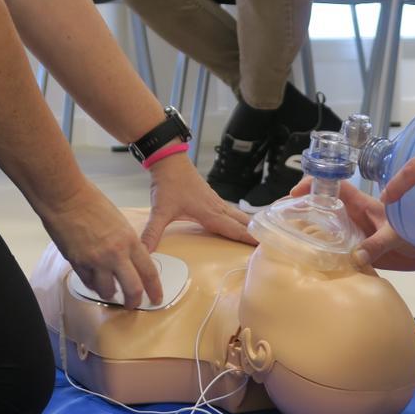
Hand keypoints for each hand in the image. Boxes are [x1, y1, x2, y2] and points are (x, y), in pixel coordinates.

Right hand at [39, 181, 162, 306]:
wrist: (66, 198)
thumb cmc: (92, 203)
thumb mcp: (119, 222)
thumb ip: (126, 244)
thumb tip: (129, 262)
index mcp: (130, 241)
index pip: (149, 272)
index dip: (155, 289)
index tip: (157, 298)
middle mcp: (115, 254)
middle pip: (133, 289)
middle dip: (134, 301)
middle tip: (132, 305)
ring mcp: (95, 261)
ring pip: (107, 291)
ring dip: (109, 294)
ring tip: (109, 291)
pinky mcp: (78, 263)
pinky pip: (88, 283)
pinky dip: (93, 285)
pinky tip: (94, 281)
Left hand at [141, 154, 255, 249]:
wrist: (169, 160)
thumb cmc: (168, 184)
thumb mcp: (160, 211)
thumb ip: (152, 233)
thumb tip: (144, 253)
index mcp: (210, 214)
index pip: (234, 230)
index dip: (249, 239)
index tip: (265, 247)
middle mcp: (217, 208)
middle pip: (242, 223)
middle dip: (255, 235)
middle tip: (270, 246)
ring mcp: (216, 202)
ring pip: (238, 216)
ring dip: (249, 226)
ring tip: (261, 237)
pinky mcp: (212, 198)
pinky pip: (231, 211)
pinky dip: (240, 219)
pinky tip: (240, 223)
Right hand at [289, 179, 414, 271]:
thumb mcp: (396, 236)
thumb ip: (377, 245)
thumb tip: (355, 257)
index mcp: (362, 204)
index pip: (334, 186)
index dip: (314, 184)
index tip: (295, 193)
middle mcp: (353, 218)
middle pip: (322, 207)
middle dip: (301, 209)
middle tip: (280, 219)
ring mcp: (353, 235)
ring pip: (325, 228)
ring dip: (307, 231)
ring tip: (285, 239)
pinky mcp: (356, 252)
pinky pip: (334, 251)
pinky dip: (321, 255)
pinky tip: (307, 262)